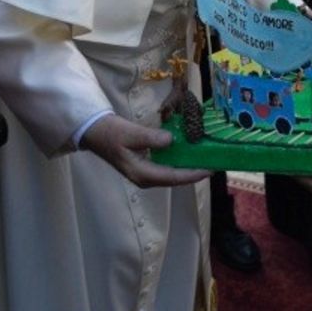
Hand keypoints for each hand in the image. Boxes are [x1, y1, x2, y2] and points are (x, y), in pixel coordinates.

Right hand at [81, 114, 210, 188]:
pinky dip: (180, 162)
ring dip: (189, 168)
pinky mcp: (147, 166)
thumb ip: (151, 138)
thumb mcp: (131, 133)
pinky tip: (190, 154)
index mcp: (142, 174)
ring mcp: (146, 173)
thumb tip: (171, 140)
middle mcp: (146, 177)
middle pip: (176, 178)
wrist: (96, 132)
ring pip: (173, 174)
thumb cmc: (112, 133)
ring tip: (207, 159)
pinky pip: (168, 167)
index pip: (173, 177)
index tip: (210, 169)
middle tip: (215, 164)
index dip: (193, 174)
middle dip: (195, 172)